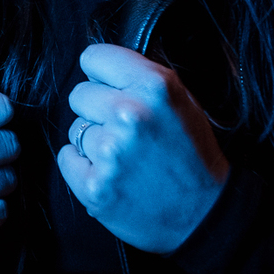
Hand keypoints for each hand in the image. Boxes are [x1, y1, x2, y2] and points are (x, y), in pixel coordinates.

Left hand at [58, 43, 229, 253]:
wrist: (206, 216)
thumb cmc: (194, 157)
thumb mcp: (183, 101)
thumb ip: (144, 78)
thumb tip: (104, 66)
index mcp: (154, 87)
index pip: (94, 57)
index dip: (101, 74)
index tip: (107, 86)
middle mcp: (130, 114)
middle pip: (79, 94)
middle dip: (96, 109)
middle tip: (122, 129)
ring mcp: (110, 152)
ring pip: (75, 129)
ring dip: (93, 141)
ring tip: (124, 156)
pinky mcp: (95, 186)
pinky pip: (66, 158)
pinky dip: (82, 166)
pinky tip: (109, 172)